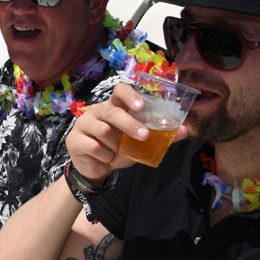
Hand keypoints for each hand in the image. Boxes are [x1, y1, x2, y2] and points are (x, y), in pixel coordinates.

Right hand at [66, 78, 188, 183]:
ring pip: (103, 131)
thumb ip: (160, 136)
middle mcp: (97, 111)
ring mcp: (83, 124)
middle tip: (143, 136)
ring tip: (114, 152)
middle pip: (112, 111)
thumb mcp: (140, 143)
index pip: (120, 90)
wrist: (97, 169)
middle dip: (129, 124)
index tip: (141, 107)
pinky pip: (94, 146)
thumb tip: (185, 130)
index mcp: (114, 107)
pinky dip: (104, 156)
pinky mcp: (74, 139)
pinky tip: (104, 158)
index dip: (130, 96)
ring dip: (114, 146)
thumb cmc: (118, 150)